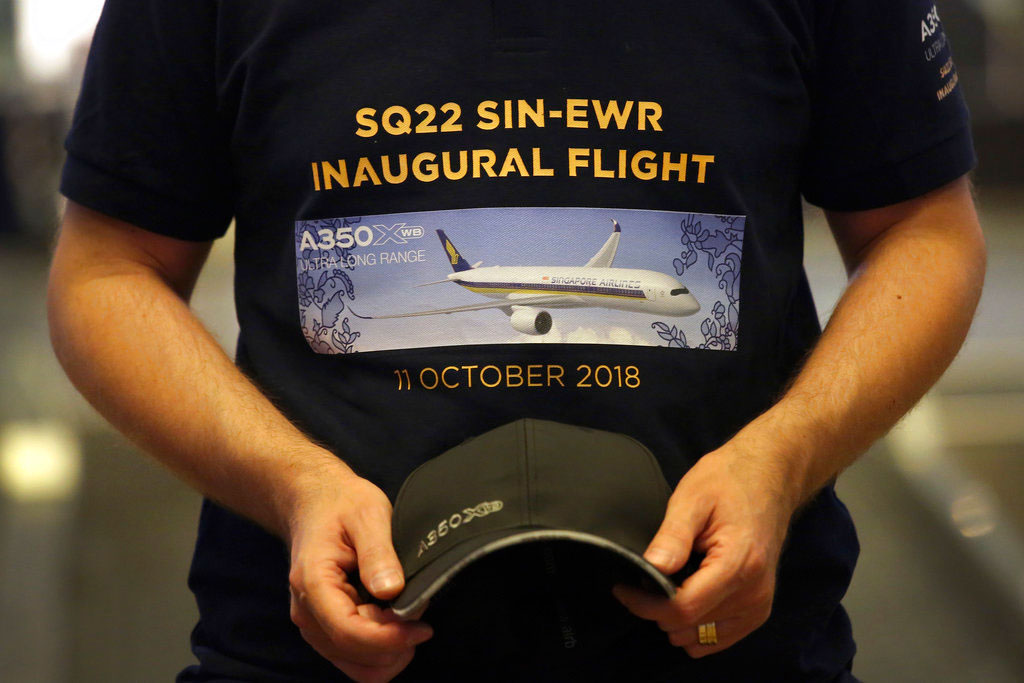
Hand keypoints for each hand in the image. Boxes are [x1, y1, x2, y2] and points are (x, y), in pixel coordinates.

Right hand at [286, 470, 432, 681]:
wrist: (316, 502)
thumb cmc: (343, 504)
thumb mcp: (368, 515)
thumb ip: (379, 553)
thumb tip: (392, 591)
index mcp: (314, 583)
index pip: (349, 632)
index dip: (389, 638)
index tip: (423, 627)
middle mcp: (307, 611)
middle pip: (353, 654)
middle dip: (394, 643)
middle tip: (420, 609)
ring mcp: (313, 623)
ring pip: (354, 664)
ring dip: (388, 651)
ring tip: (410, 614)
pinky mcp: (323, 626)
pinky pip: (353, 656)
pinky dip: (380, 650)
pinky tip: (395, 622)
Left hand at [612, 444, 796, 657]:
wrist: (769, 477)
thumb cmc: (730, 482)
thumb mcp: (693, 497)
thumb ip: (673, 536)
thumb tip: (651, 569)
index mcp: (738, 565)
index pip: (683, 609)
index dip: (645, 604)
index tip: (623, 588)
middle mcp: (753, 594)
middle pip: (688, 626)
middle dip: (657, 608)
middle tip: (645, 578)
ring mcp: (758, 607)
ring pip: (699, 638)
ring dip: (675, 618)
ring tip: (672, 580)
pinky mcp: (757, 612)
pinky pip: (715, 638)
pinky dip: (694, 625)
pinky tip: (689, 593)